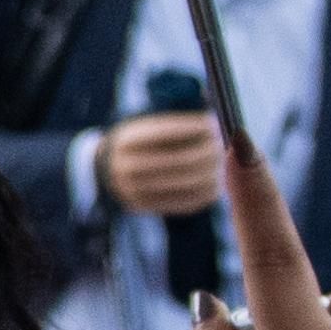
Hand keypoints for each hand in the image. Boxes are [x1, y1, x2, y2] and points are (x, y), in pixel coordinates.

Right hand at [95, 111, 225, 220]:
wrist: (107, 169)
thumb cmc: (141, 143)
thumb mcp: (149, 127)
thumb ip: (181, 126)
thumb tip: (217, 124)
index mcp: (128, 140)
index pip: (168, 132)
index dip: (196, 128)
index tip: (216, 124)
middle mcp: (127, 165)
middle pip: (181, 161)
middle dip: (209, 153)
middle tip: (224, 147)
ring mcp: (133, 189)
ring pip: (186, 184)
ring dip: (212, 174)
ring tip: (222, 165)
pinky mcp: (143, 205)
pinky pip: (182, 203)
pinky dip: (204, 193)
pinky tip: (214, 183)